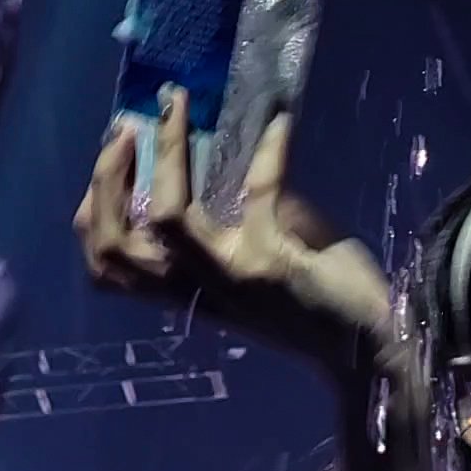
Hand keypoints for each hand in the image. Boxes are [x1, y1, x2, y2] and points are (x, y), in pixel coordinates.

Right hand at [73, 87, 396, 381]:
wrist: (373, 356)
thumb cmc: (326, 308)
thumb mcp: (267, 265)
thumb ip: (242, 224)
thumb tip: (237, 157)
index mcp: (191, 292)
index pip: (112, 263)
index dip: (96, 207)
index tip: (116, 149)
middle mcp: (201, 290)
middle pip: (114, 251)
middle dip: (104, 185)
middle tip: (124, 134)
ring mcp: (233, 277)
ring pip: (165, 220)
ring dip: (164, 159)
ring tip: (172, 115)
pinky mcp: (273, 264)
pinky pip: (259, 190)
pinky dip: (270, 149)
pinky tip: (280, 122)